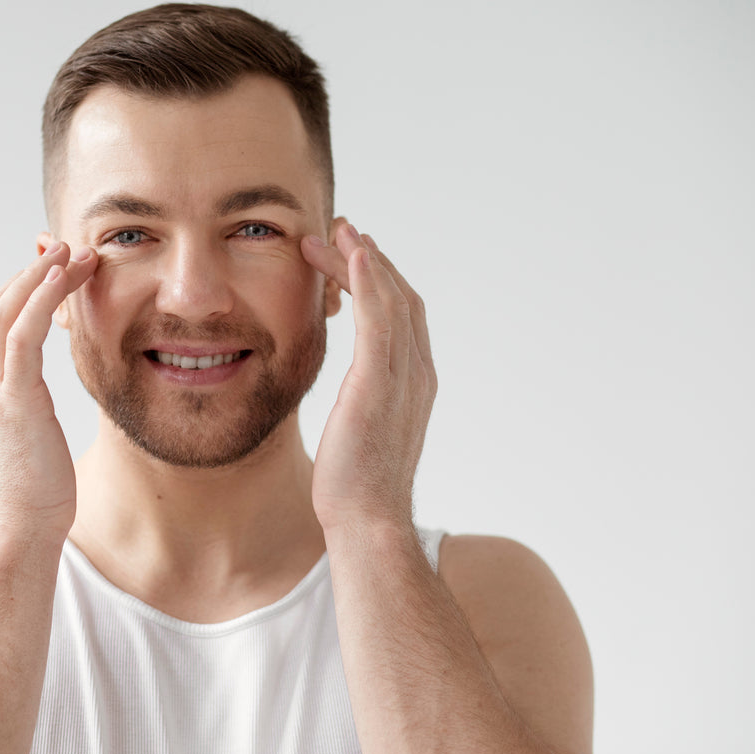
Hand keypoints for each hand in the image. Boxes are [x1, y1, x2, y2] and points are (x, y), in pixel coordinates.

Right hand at [0, 241, 98, 544]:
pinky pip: (24, 330)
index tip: (48, 273)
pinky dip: (44, 296)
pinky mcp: (11, 397)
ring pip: (9, 310)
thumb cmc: (28, 501)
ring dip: (42, 274)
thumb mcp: (21, 444)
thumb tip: (36, 405)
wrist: (15, 536)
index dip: (15, 292)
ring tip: (74, 251)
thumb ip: (22, 413)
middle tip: (66, 249)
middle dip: (30, 273)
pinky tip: (66, 275)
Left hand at [300, 220, 436, 533]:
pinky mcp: (380, 384)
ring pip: (390, 300)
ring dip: (363, 260)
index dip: (379, 281)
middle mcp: (417, 374)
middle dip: (371, 260)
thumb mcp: (360, 435)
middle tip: (342, 229)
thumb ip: (364, 407)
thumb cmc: (355, 489)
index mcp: (414, 384)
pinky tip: (353, 256)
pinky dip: (369, 283)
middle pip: (399, 298)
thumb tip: (351, 405)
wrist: (367, 523)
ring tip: (337, 231)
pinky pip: (379, 320)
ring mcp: (404, 378)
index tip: (352, 256)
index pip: (400, 316)